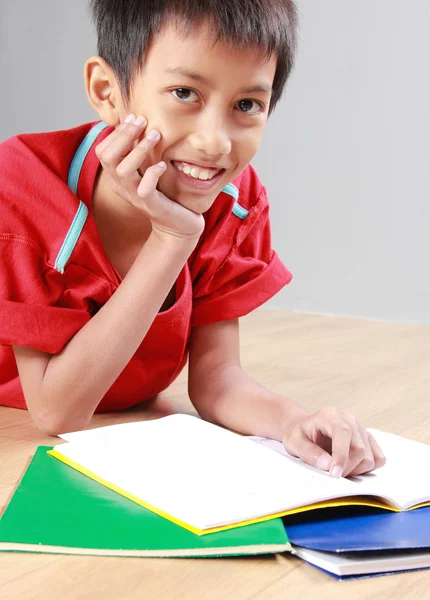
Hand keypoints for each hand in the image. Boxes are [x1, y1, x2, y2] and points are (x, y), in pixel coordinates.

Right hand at [95, 114, 204, 241]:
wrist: (177, 225)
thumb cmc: (163, 194)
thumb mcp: (146, 171)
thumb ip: (137, 153)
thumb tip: (134, 121)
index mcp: (116, 178)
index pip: (103, 151)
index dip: (116, 133)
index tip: (133, 118)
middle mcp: (121, 187)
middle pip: (107, 157)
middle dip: (124, 135)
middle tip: (142, 121)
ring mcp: (134, 196)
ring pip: (124, 170)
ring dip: (139, 149)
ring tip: (155, 135)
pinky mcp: (151, 205)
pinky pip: (145, 187)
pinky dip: (153, 172)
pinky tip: (162, 165)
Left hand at [282, 407, 385, 476]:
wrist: (304, 430)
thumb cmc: (299, 435)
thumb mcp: (294, 442)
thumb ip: (309, 453)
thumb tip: (328, 465)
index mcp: (329, 416)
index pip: (343, 433)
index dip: (341, 455)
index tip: (334, 474)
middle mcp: (349, 420)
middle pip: (359, 449)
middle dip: (346, 468)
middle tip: (330, 473)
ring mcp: (361, 429)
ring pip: (370, 458)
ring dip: (355, 470)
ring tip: (338, 468)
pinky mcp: (368, 440)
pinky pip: (379, 460)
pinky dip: (366, 469)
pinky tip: (351, 466)